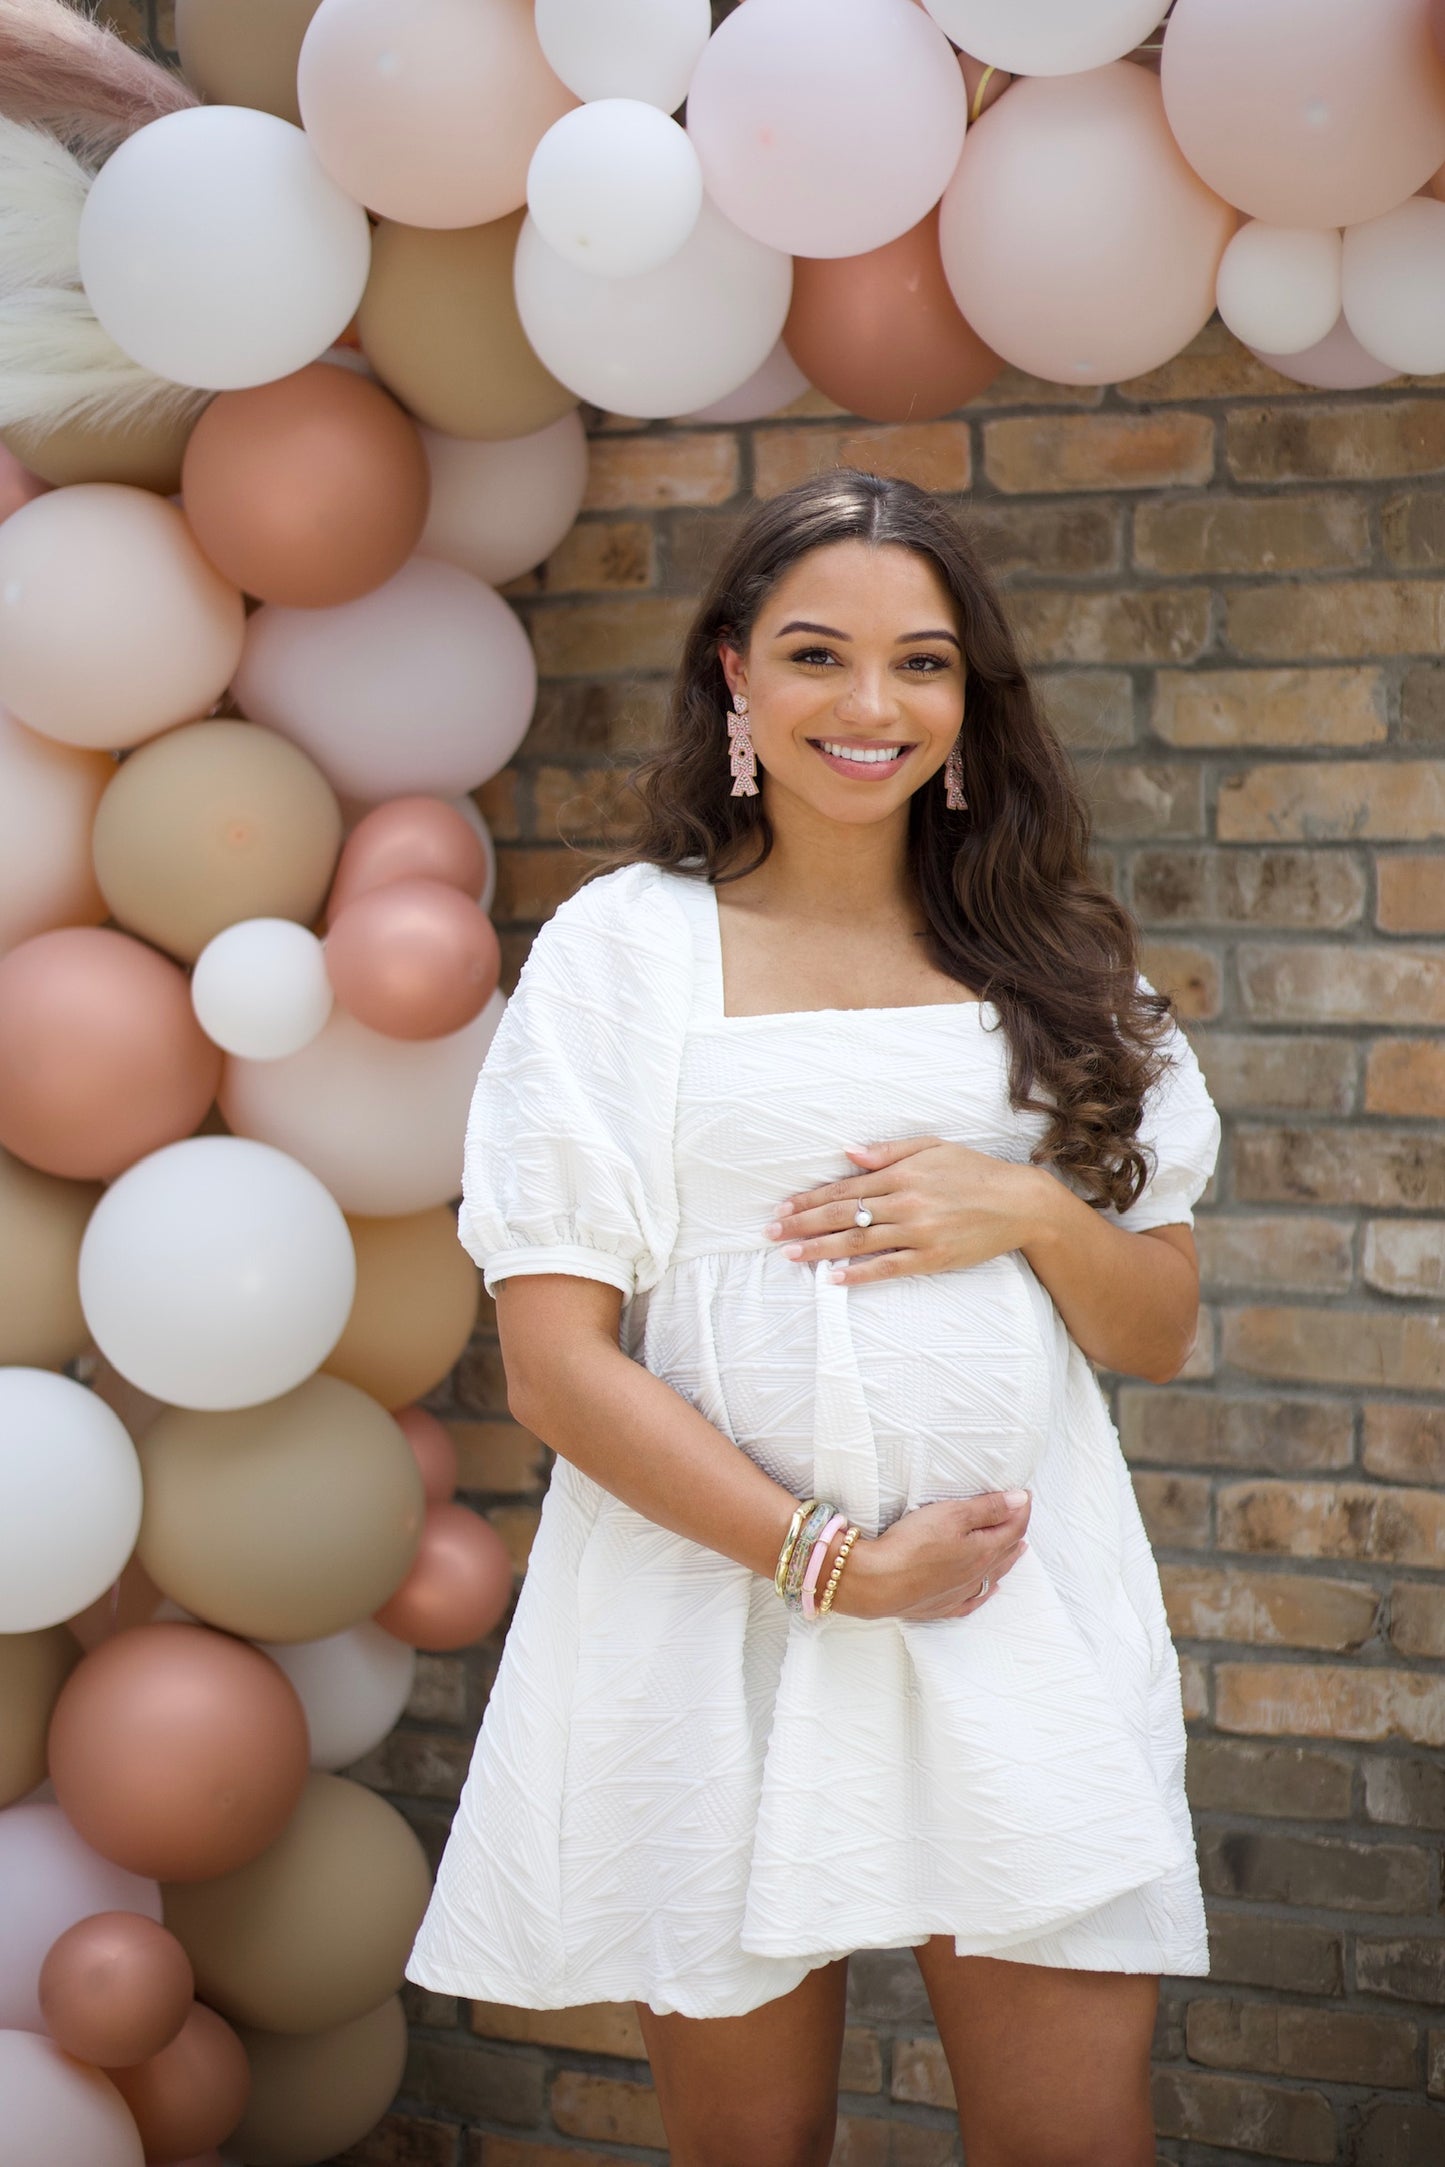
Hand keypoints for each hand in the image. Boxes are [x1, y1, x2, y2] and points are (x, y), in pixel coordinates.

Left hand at [766, 1137, 1050, 1284]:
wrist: (1019, 1203)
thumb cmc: (974, 1171)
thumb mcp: (932, 1148)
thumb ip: (889, 1151)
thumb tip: (848, 1152)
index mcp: (902, 1173)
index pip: (845, 1187)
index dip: (810, 1198)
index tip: (783, 1206)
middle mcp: (906, 1202)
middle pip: (843, 1214)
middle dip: (803, 1223)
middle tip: (772, 1231)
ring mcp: (918, 1232)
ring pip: (858, 1241)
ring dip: (820, 1248)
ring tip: (790, 1254)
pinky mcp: (932, 1258)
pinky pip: (888, 1267)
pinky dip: (858, 1274)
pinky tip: (832, 1278)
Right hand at [830, 1489, 1031, 1622]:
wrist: (879, 1582)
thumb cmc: (913, 1545)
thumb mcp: (952, 1515)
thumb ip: (988, 1508)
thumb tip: (1020, 1501)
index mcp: (984, 1551)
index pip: (1013, 1527)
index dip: (1021, 1509)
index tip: (1024, 1495)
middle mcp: (977, 1574)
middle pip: (1005, 1550)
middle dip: (1016, 1530)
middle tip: (1020, 1516)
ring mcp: (960, 1592)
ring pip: (993, 1575)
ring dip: (1007, 1559)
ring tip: (1017, 1548)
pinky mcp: (942, 1605)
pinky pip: (973, 1600)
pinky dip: (986, 1591)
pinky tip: (990, 1589)